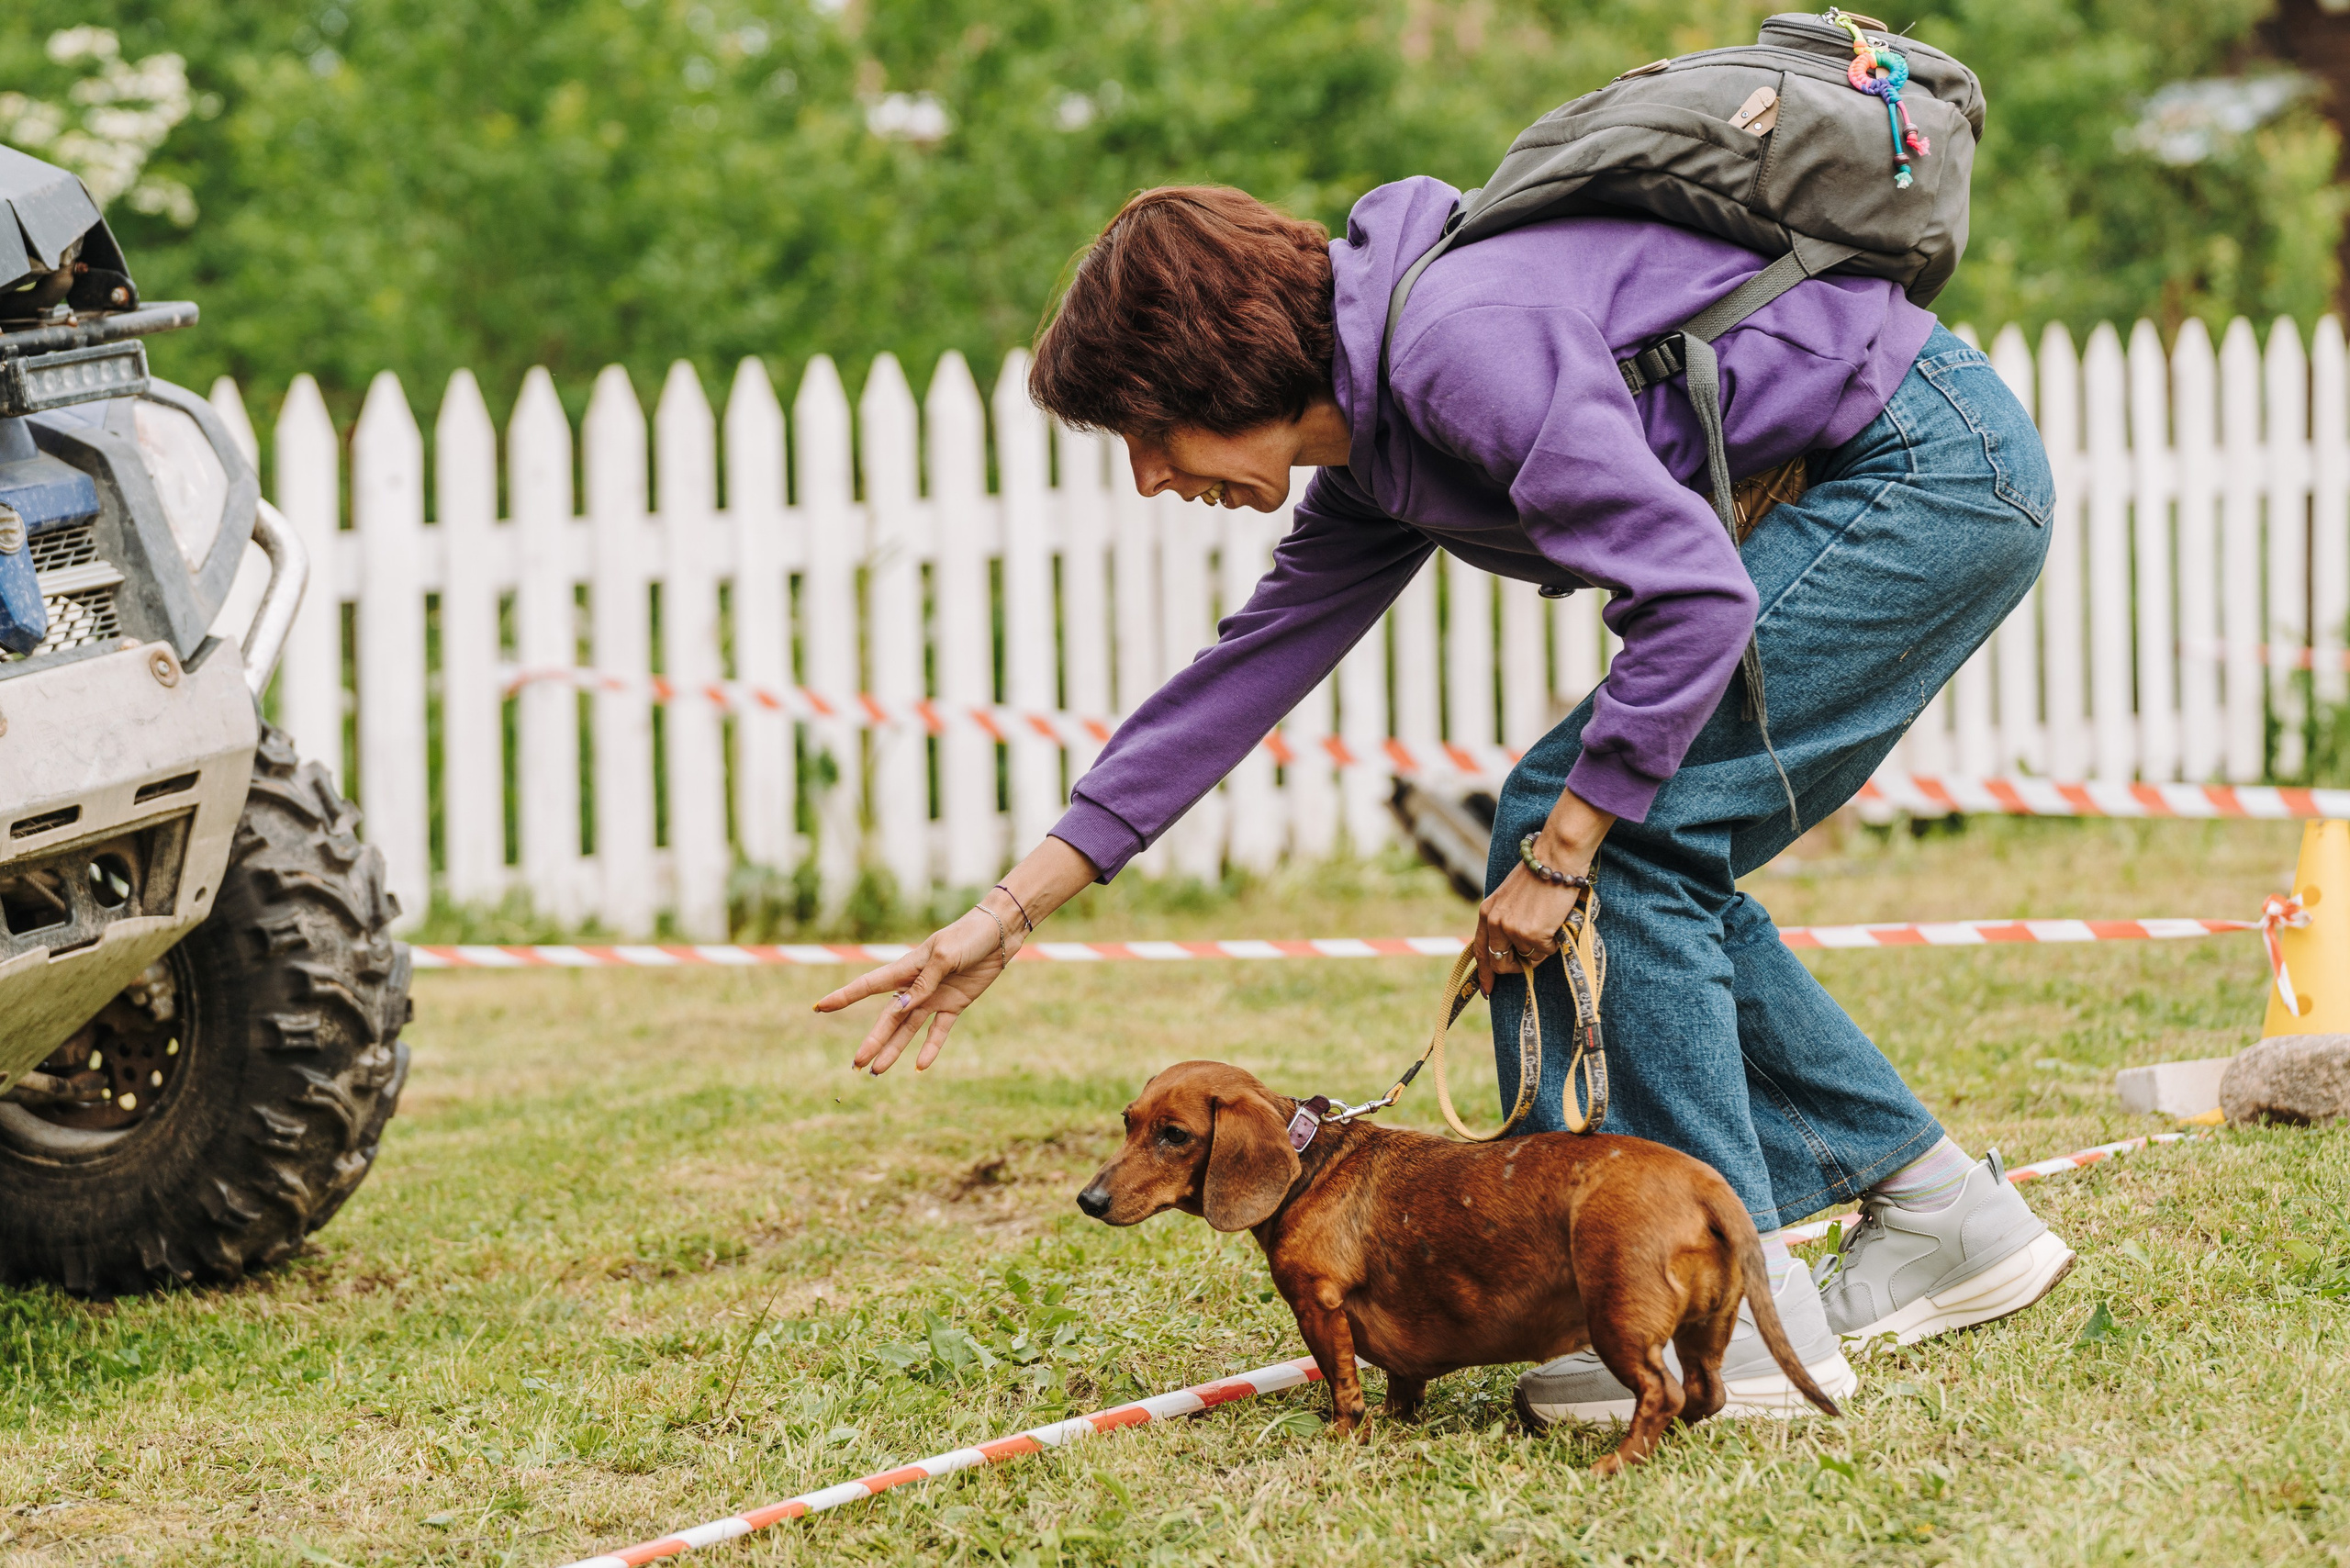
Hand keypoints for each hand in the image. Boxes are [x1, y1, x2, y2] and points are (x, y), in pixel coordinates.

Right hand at [814, 903, 1013, 1074]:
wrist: (1000, 932)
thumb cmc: (968, 936)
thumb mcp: (944, 956)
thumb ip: (924, 983)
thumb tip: (901, 1007)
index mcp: (906, 968)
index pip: (868, 985)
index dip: (844, 997)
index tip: (819, 1008)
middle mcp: (916, 986)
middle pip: (889, 1018)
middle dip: (872, 1040)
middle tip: (856, 1063)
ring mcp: (934, 996)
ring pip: (908, 1029)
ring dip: (893, 1049)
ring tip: (877, 1071)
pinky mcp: (954, 1004)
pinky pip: (938, 1031)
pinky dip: (930, 1048)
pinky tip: (919, 1066)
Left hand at [1473, 789, 1614, 996]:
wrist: (1555, 860)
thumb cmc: (1539, 876)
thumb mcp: (1510, 898)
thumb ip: (1505, 920)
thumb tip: (1510, 949)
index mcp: (1486, 913)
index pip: (1480, 950)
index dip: (1483, 973)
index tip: (1487, 990)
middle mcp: (1494, 922)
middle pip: (1499, 963)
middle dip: (1515, 966)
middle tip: (1531, 957)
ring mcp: (1511, 929)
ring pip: (1528, 958)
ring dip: (1540, 948)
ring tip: (1547, 922)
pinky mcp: (1531, 934)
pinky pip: (1544, 952)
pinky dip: (1553, 942)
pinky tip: (1554, 920)